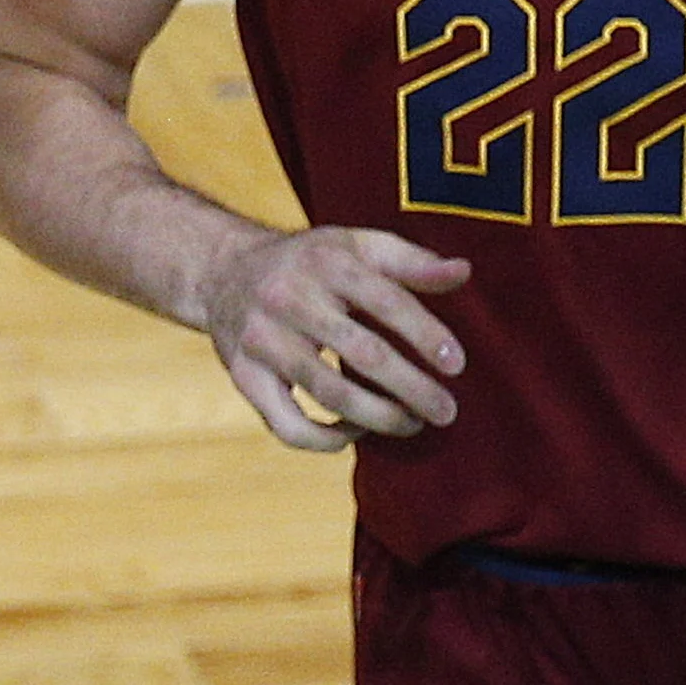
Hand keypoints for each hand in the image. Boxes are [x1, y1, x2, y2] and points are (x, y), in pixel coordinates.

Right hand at [189, 225, 470, 450]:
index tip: (456, 365)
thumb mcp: (355, 246)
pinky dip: (326, 439)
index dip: (425, 335)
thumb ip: (410, 261)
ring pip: (329, 393)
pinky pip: (287, 424)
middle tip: (447, 412)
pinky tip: (356, 432)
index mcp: (325, 262)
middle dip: (412, 388)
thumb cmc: (307, 262)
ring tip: (411, 424)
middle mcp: (289, 298)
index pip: (385, 301)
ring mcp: (261, 339)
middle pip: (363, 353)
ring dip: (379, 417)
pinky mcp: (242, 376)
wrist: (221, 272)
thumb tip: (463, 272)